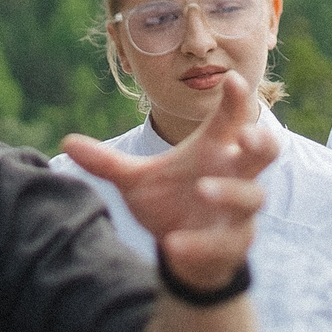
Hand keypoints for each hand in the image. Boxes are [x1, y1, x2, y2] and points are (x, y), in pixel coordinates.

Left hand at [62, 73, 276, 291]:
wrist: (182, 253)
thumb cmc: (169, 204)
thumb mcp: (135, 181)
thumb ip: (106, 162)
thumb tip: (67, 141)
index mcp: (213, 152)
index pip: (232, 119)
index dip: (236, 99)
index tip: (231, 78)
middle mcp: (233, 176)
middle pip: (264, 153)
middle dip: (261, 142)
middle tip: (247, 135)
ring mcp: (237, 212)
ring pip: (252, 197)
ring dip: (230, 192)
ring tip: (201, 189)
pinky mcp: (232, 244)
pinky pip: (224, 243)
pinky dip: (199, 243)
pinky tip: (174, 245)